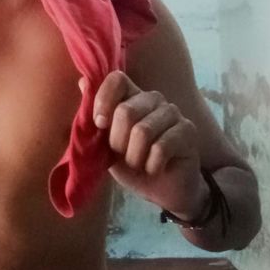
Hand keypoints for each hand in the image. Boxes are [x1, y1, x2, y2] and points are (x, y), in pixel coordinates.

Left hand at [82, 70, 209, 217]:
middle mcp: (153, 99)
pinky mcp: (188, 131)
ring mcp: (173, 113)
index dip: (103, 100)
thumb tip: (82, 82)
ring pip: (143, 131)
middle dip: (117, 142)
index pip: (117, 79)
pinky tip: (154, 169)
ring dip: (134, 157)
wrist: (161, 190)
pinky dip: (151, 165)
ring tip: (139, 164)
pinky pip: (161, 147)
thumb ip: (97, 118)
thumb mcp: (105, 145)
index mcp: (132, 97)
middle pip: (125, 111)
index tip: (99, 124)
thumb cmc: (132, 165)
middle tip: (123, 155)